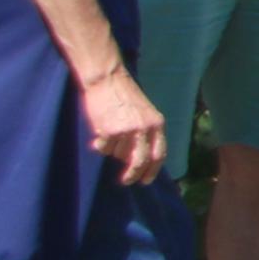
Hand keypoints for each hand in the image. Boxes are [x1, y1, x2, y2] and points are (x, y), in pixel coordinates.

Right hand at [79, 67, 165, 183]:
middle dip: (132, 175)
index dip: (152, 170)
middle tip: (125, 181)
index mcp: (157, 124)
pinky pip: (103, 149)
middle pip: (140, 161)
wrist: (108, 78)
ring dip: (112, 150)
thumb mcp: (145, 113)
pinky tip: (99, 132)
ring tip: (109, 132)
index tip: (145, 181)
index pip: (159, 154)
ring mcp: (127, 131)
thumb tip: (140, 159)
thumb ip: (146, 132)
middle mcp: (145, 129)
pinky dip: (99, 145)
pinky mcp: (109, 132)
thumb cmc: (124, 94)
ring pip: (117, 154)